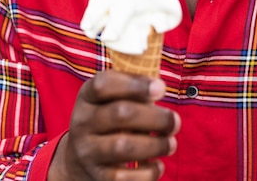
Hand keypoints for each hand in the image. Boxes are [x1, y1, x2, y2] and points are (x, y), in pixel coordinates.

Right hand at [49, 70, 179, 180]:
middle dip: (155, 117)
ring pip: (123, 146)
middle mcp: (82, 121)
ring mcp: (87, 150)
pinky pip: (123, 177)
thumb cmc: (109, 117)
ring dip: (155, 145)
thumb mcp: (112, 97)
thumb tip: (159, 87)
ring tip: (171, 143)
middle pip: (120, 113)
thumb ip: (133, 89)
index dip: (135, 85)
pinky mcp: (97, 176)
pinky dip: (147, 173)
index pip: (104, 84)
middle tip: (175, 121)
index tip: (161, 88)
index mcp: (87, 96)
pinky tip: (158, 165)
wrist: (81, 157)